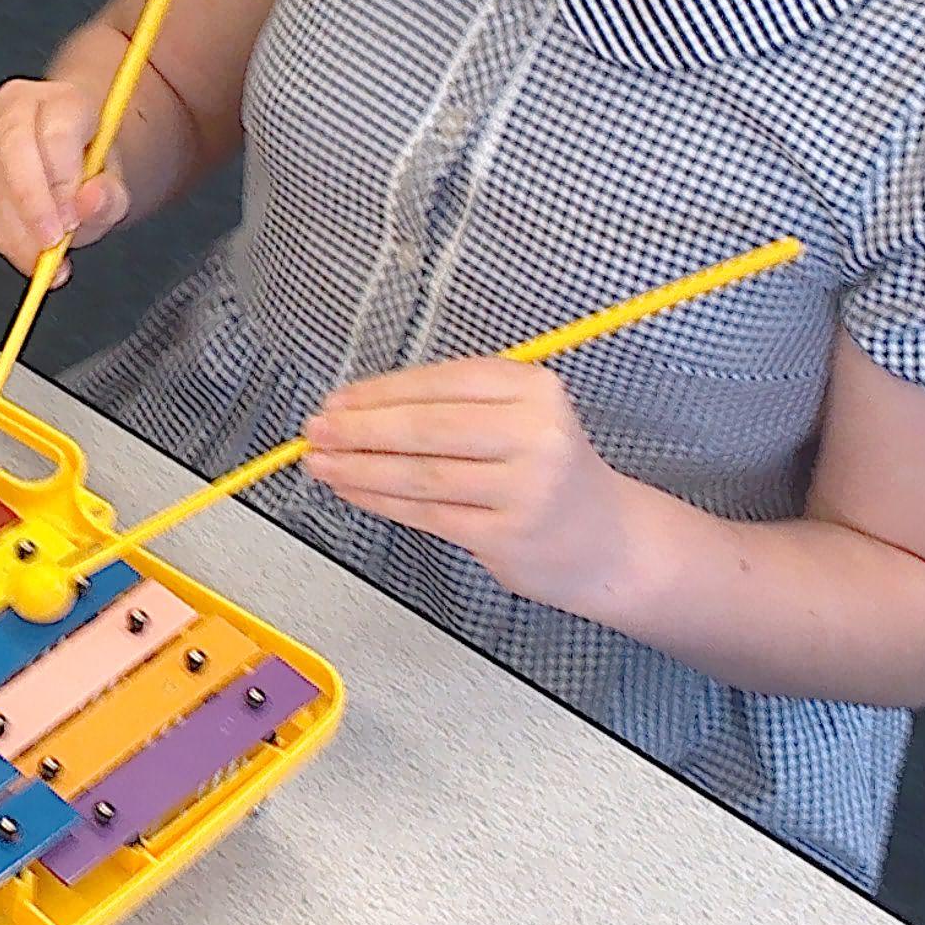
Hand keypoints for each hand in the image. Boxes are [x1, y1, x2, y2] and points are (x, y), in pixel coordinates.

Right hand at [0, 77, 129, 279]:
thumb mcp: (112, 186)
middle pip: (13, 147)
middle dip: (31, 204)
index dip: (62, 181)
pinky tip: (19, 249)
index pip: (56, 131)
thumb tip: (88, 202)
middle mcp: (15, 107)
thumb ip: (109, 196)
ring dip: (13, 229)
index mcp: (62, 100)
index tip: (71, 222)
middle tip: (50, 246)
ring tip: (42, 259)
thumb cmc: (86, 172)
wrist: (64, 167)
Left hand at [299, 359, 658, 616]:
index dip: (381, 391)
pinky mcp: (506, 534)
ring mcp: (524, 487)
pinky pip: (427, 513)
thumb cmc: (550, 473)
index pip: (443, 382)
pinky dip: (380, 500)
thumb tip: (361, 408)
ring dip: (360, 467)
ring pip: (421, 472)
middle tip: (315, 431)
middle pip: (428, 427)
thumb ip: (457, 407)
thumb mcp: (521, 419)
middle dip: (361, 428)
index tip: (337, 399)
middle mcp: (535, 433)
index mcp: (535, 389)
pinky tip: (352, 491)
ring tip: (320, 463)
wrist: (609, 542)